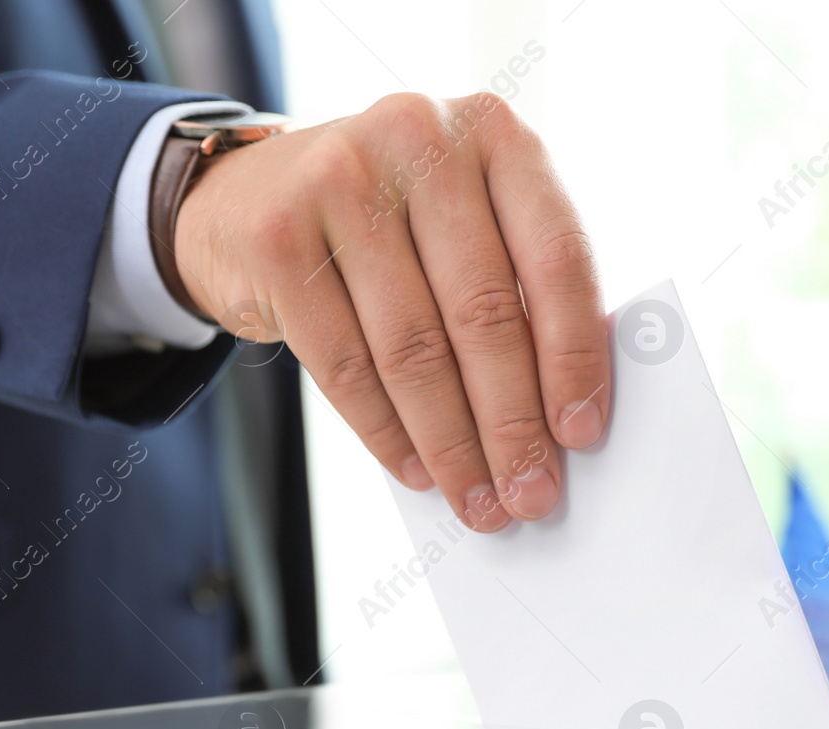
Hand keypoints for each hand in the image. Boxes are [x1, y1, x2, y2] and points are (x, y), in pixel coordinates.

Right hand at [174, 93, 609, 531]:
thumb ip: (517, 281)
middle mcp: (418, 140)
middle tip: (531, 492)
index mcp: (494, 131)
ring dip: (451, 443)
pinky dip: (385, 432)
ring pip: (412, 349)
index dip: (573, 355)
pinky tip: (415, 470)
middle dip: (512, 422)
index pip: (555, 256)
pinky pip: (344, 364)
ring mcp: (339, 181)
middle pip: (482, 312)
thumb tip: (564, 412)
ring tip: (477, 498)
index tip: (581, 434)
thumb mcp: (465, 218)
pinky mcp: (277, 237)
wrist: (248, 195)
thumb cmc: (391, 222)